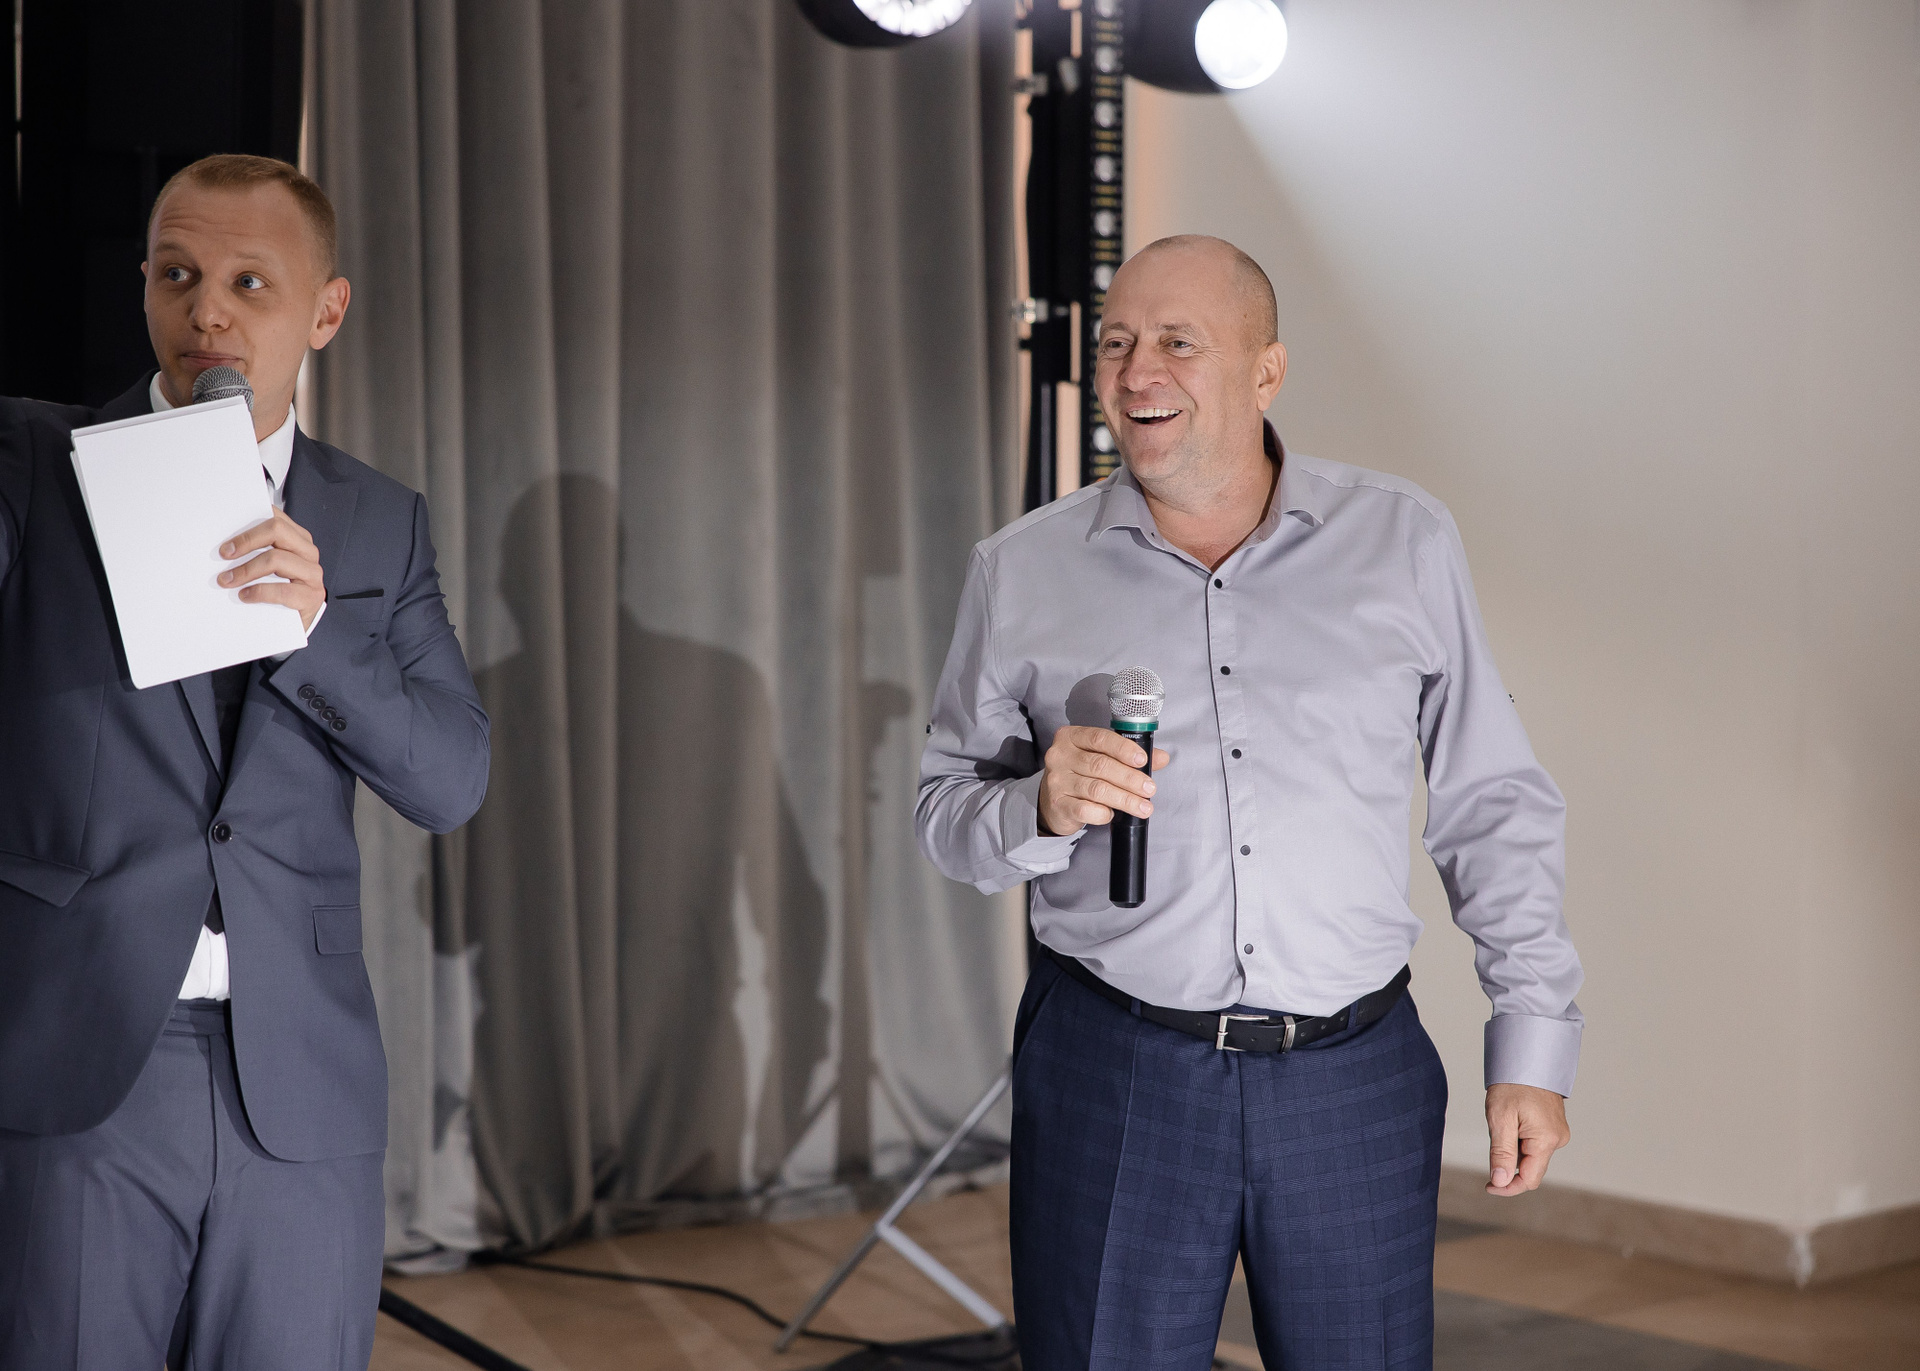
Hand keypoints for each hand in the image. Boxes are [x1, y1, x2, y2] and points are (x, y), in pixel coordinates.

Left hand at [218, 510, 325, 630]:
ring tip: (227, 580)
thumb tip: (227, 543)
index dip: (249, 525)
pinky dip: (259, 592)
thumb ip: (258, 549)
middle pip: (277, 530)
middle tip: (224, 554)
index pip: (275, 518)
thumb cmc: (281, 589)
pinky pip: (283, 590)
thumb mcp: (270, 566)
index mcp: (298, 538)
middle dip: (246, 541)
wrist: (297, 622)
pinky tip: (245, 595)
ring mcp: (312, 573)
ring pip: (276, 559)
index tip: (227, 538)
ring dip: (246, 570)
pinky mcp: (311, 596)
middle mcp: (307, 552)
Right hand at [1037, 725, 1169, 834]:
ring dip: (1125, 799)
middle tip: (1149, 788)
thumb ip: (1130, 756)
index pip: (1100, 738)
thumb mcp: (1102, 758)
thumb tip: (1161, 757)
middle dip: (1130, 778)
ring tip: (1143, 806)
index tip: (1143, 760)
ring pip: (1097, 789)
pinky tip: (1112, 814)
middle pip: (1100, 765)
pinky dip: (1103, 813)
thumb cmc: (1081, 774)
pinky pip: (1085, 809)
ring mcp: (1056, 780)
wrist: (1053, 801)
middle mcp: (1060, 756)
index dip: (1123, 749)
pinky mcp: (1058, 803)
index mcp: (1071, 737)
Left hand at [1485, 1083, 1570, 1195]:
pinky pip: (1535, 1144)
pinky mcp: (1553, 1126)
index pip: (1529, 1179)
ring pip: (1532, 1156)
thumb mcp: (1500, 1119)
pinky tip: (1511, 1122)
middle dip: (1509, 1165)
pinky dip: (1519, 1141)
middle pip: (1531, 1169)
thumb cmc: (1512, 1084)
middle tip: (1492, 1140)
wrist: (1527, 1058)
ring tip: (1503, 1123)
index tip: (1489, 1186)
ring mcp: (1556, 1132)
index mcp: (1546, 1140)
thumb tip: (1500, 1181)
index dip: (1508, 1187)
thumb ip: (1501, 1153)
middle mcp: (1557, 1139)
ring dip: (1513, 1150)